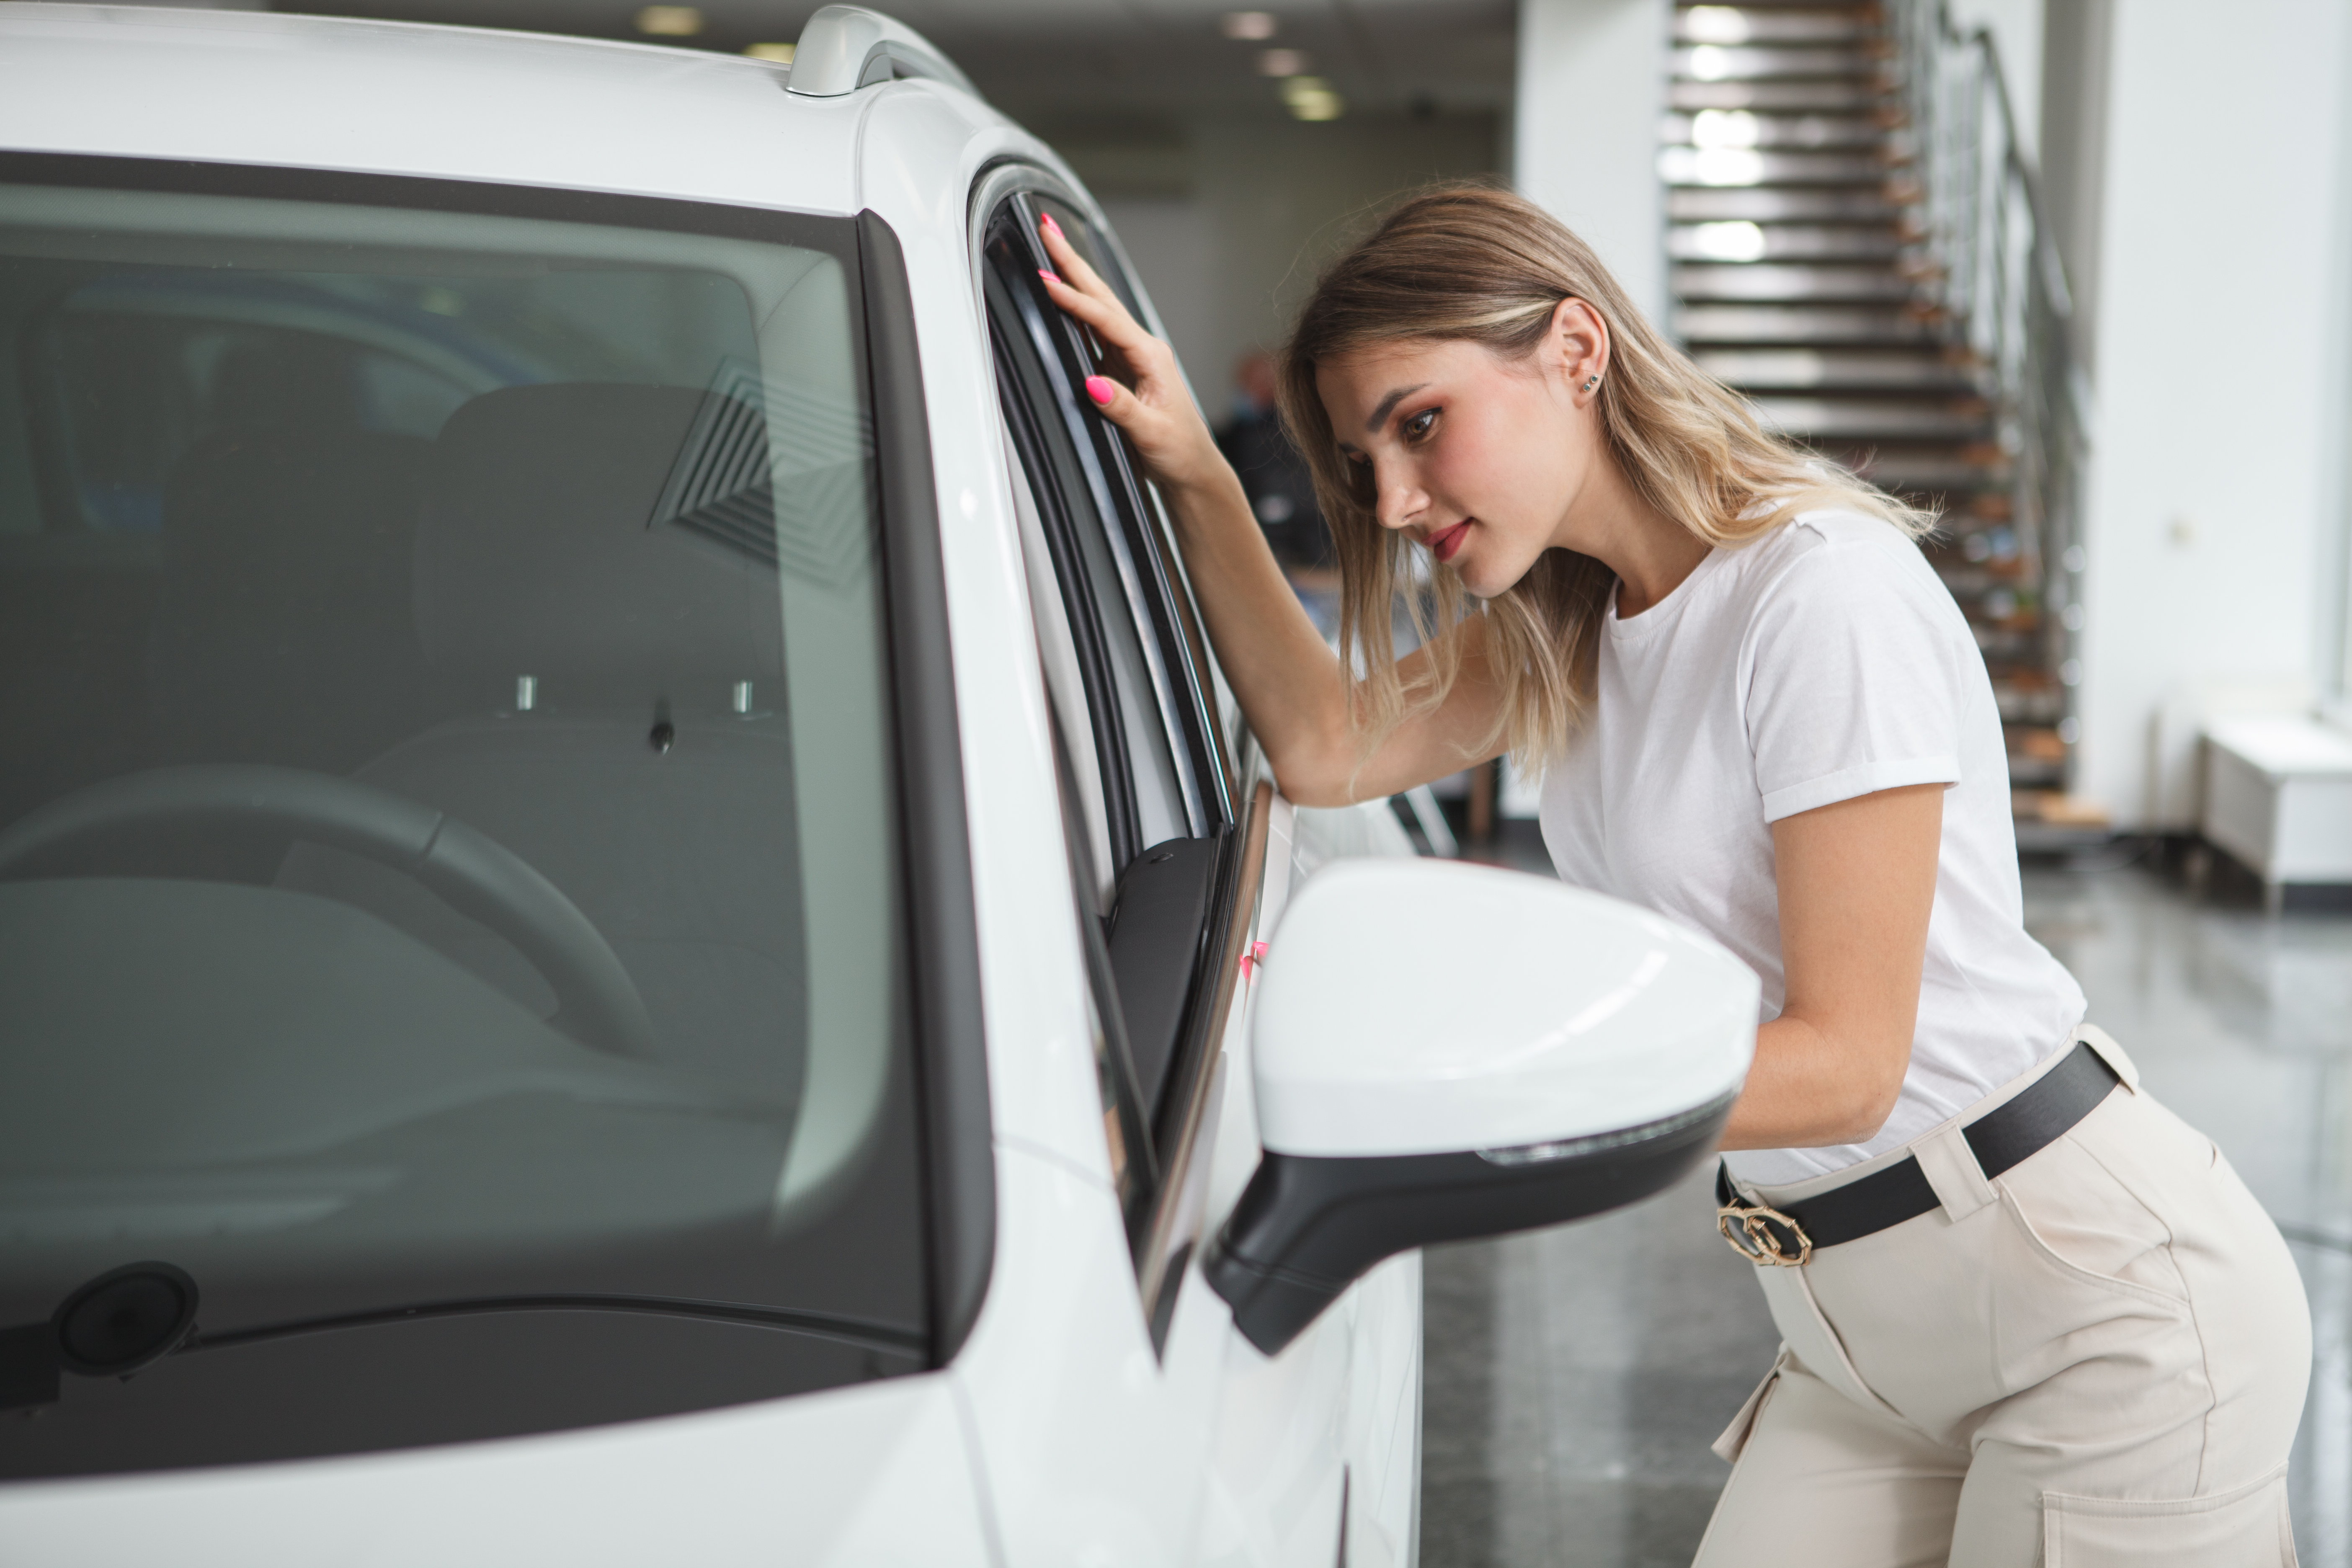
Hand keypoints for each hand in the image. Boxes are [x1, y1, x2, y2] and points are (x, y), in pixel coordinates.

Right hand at [1036, 212, 1226, 494]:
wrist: (1192, 468)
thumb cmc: (1179, 450)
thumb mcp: (1151, 433)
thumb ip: (1121, 408)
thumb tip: (1092, 384)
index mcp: (1150, 357)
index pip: (1104, 320)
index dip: (1073, 301)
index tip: (1046, 282)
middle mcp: (1142, 348)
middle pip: (1101, 296)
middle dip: (1073, 261)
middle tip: (1048, 228)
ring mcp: (1131, 355)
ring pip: (1097, 307)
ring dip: (1074, 276)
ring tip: (1050, 248)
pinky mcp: (1121, 368)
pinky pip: (1094, 329)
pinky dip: (1076, 307)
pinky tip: (1062, 294)